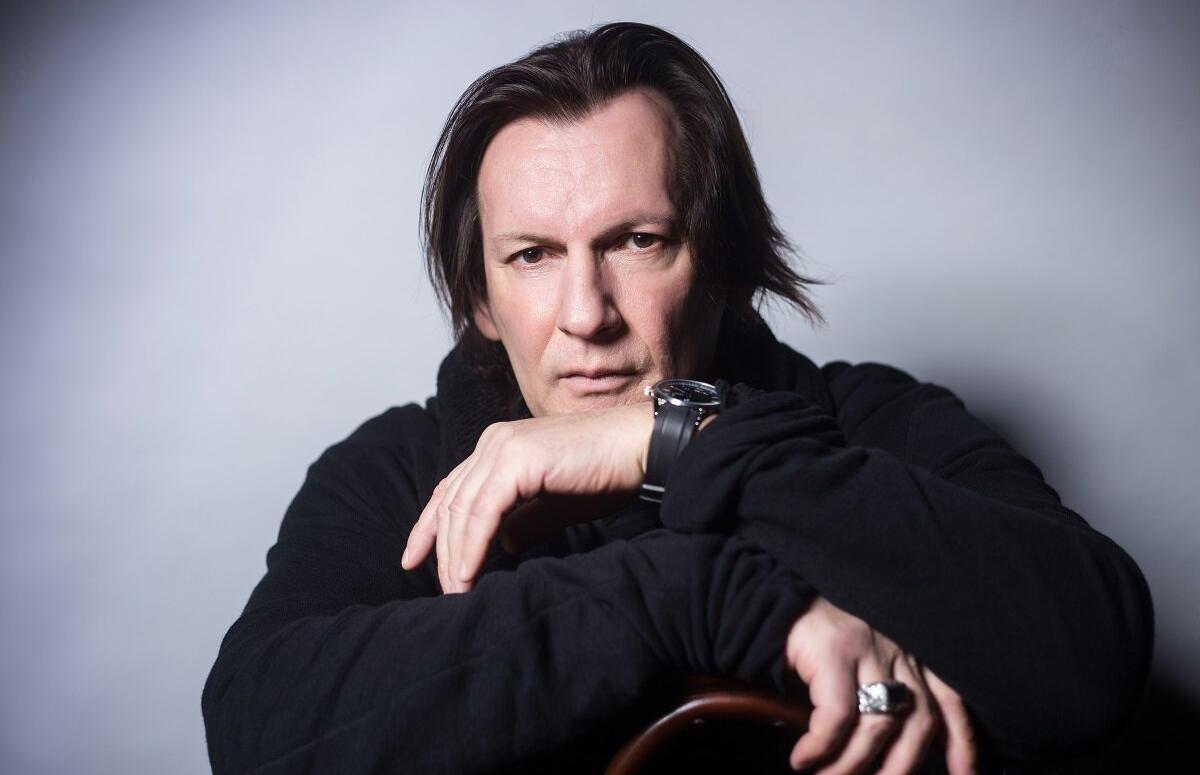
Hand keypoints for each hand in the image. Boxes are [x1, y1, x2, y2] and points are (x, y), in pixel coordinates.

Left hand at [400, 403, 651, 592]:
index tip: (414, 560)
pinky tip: (468, 573)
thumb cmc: (606, 473)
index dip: (430, 526)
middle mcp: (494, 442)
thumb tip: (504, 543)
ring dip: (455, 554)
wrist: (640, 447)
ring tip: (456, 590)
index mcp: (499, 446)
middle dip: (441, 548)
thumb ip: (525, 520)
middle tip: (444, 589)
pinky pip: (483, 511)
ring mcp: (503, 447)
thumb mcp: (555, 503)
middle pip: (451, 501)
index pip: (452, 489)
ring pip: (462, 508)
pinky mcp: (519, 460)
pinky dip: (472, 545)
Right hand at [786, 597, 977, 773]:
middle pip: (919, 722)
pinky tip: (803, 759)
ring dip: (852, 766)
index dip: (962, 744)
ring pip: (879, 724)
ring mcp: (868, 650)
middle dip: (901, 769)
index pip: (950, 703)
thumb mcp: (860, 675)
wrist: (775, 607)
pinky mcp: (833, 651)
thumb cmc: (816, 649)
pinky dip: (821, 745)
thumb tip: (883, 763)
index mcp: (910, 659)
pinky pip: (838, 714)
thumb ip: (878, 707)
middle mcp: (898, 653)